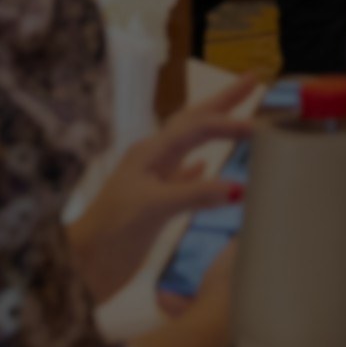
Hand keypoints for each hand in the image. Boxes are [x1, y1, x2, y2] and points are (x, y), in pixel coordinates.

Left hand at [69, 75, 260, 296]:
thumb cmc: (111, 232)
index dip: (229, 123)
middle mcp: (152, 159)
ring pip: (190, 145)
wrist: (83, 265)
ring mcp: (152, 179)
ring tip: (238, 117)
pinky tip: (205, 166)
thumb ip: (194, 194)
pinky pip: (182, 176)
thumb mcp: (153, 208)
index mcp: (150, 153)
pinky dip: (198, 168)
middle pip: (193, 121)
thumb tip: (239, 188)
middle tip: (253, 81)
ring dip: (214, 129)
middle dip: (223, 101)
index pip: (197, 127)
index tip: (262, 126)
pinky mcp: (153, 203)